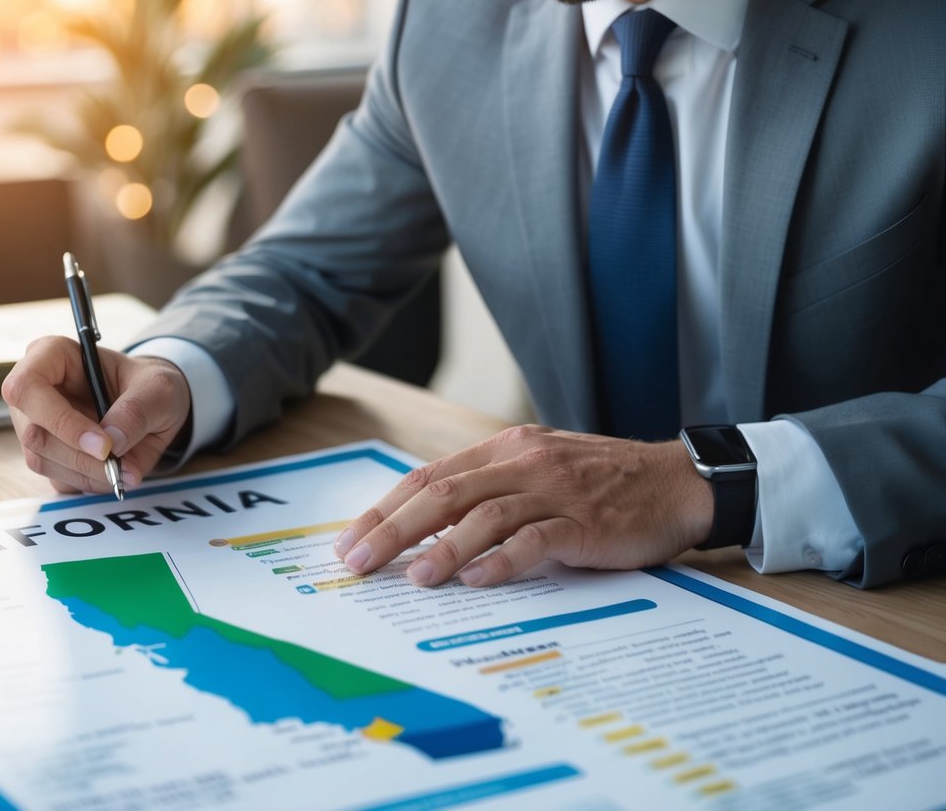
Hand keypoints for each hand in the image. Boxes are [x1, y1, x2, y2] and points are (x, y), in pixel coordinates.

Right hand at [2, 336, 190, 493]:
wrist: (153, 405)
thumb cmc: (149, 385)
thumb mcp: (159, 389)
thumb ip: (138, 412)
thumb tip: (113, 444)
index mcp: (51, 355)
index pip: (27, 387)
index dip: (60, 420)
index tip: (103, 444)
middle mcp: (34, 390)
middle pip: (34, 433)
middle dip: (81, 457)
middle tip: (121, 465)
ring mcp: (36, 425)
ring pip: (42, 460)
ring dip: (88, 473)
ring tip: (125, 468)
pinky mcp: (47, 454)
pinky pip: (57, 478)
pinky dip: (89, 482)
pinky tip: (114, 470)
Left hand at [333, 425, 713, 586]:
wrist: (677, 482)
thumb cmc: (602, 482)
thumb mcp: (537, 471)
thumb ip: (489, 489)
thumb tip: (426, 528)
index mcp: (505, 449)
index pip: (430, 476)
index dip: (386, 509)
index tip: (352, 541)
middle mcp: (523, 463)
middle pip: (444, 493)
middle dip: (394, 530)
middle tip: (359, 563)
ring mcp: (555, 491)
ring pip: (485, 514)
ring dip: (443, 548)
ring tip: (413, 578)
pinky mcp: (585, 522)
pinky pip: (536, 540)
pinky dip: (503, 561)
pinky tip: (477, 581)